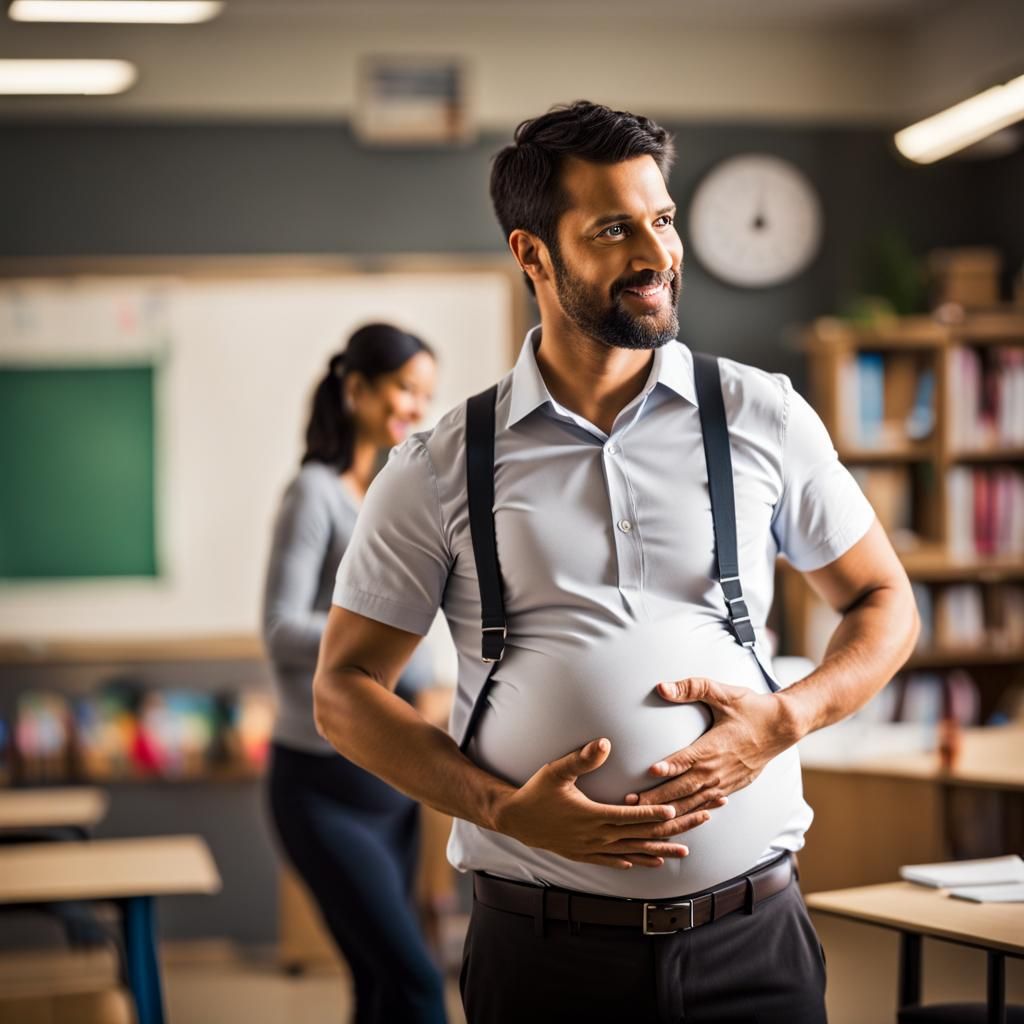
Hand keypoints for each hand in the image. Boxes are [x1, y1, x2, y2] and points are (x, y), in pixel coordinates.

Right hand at [493, 738, 712, 869]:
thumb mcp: (555, 771)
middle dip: (674, 827)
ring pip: (634, 852)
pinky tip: (652, 861)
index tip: (676, 808)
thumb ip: (581, 758)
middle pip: (641, 835)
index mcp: (592, 815)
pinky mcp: (586, 855)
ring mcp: (593, 849)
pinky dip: (637, 861)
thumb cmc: (536, 792)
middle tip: (700, 818)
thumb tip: (604, 742)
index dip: (653, 812)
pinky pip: (617, 861)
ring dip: (662, 849)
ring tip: (687, 849)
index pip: (630, 815)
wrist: (514, 820)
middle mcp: (597, 836)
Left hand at [625, 677, 798, 811]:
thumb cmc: (750, 707)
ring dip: (669, 810)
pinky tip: (677, 820)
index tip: (650, 772)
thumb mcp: (722, 692)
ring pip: (693, 802)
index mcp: (713, 747)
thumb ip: (691, 688)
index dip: (669, 767)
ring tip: (645, 816)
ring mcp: (725, 782)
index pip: (686, 760)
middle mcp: (718, 769)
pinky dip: (690, 814)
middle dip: (657, 798)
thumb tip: (662, 687)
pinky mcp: (731, 787)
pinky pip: (707, 805)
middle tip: (632, 805)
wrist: (782, 726)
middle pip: (683, 788)